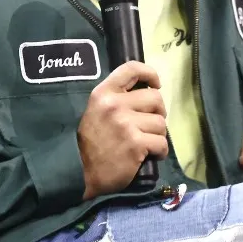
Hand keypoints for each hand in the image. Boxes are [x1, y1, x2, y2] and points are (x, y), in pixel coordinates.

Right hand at [77, 61, 167, 199]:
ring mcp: (125, 124)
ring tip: (145, 143)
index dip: (149, 73)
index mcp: (103, 93)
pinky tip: (148, 156)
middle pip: (155, 98)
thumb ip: (116, 99)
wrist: (80, 172)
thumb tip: (147, 92)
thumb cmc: (91, 142)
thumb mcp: (96, 112)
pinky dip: (159, 152)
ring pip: (161, 123)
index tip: (156, 84)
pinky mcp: (135, 144)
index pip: (130, 69)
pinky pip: (161, 143)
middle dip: (158, 113)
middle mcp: (114, 104)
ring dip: (157, 135)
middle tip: (149, 125)